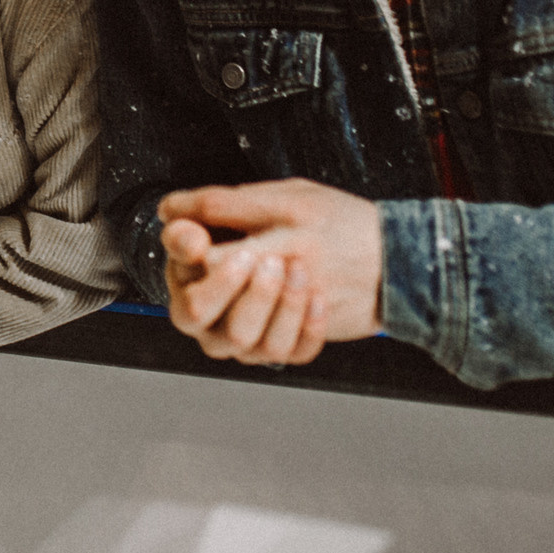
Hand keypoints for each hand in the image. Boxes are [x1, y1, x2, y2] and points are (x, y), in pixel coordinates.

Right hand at [157, 179, 382, 365]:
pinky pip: (285, 352)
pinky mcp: (285, 347)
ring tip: (301, 272)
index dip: (187, 257)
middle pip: (195, 314)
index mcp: (203, 265)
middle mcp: (218, 304)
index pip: (177, 271)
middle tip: (262, 260)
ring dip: (273, 304)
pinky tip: (318, 300)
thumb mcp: (275, 200)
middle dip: (228, 287)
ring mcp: (249, 331)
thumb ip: (220, 206)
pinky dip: (304, 326)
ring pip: (241, 339)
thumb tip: (171, 210)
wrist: (382, 254)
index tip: (204, 242)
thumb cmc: (327, 222)